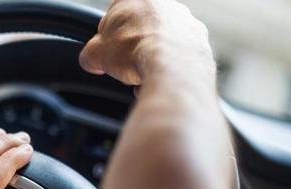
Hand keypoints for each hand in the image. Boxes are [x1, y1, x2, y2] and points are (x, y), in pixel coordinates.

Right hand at [80, 0, 214, 85]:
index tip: (106, 56)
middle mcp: (163, 3)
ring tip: (141, 78)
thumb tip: (91, 60)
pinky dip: (168, 69)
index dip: (107, 41)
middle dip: (131, 51)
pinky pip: (178, 57)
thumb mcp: (95, 54)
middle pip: (138, 31)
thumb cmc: (134, 50)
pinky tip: (160, 80)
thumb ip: (90, 54)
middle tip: (124, 68)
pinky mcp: (199, 40)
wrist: (171, 64)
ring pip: (160, 44)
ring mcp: (185, 20)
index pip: (114, 18)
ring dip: (150, 61)